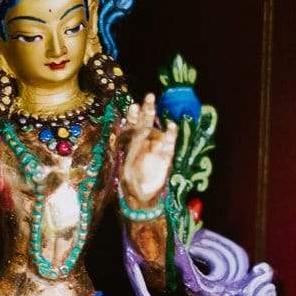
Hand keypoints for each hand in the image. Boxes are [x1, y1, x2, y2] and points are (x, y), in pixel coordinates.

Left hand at [119, 93, 177, 207]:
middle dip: (147, 109)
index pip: (131, 126)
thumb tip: (132, 143)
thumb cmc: (129, 184)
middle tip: (149, 96)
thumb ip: (130, 155)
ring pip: (157, 129)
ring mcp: (155, 149)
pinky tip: (171, 126)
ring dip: (157, 119)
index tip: (133, 106)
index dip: (132, 116)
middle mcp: (143, 144)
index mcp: (130, 145)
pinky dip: (171, 135)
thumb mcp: (124, 169)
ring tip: (157, 106)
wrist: (141, 199)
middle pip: (145, 123)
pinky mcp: (165, 158)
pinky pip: (169, 144)